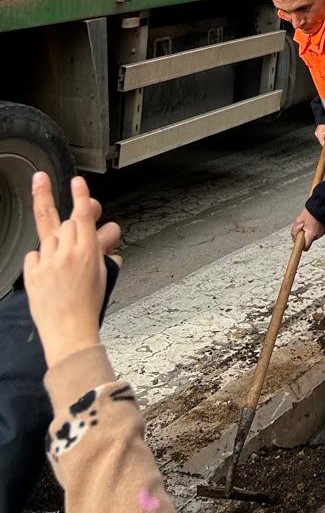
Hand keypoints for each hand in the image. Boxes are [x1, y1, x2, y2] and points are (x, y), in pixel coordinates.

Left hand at [24, 174, 120, 367]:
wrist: (68, 331)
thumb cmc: (89, 306)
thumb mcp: (106, 275)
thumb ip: (105, 254)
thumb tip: (105, 243)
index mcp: (89, 250)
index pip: (82, 214)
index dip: (80, 195)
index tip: (76, 181)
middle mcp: (66, 252)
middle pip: (65, 221)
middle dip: (68, 218)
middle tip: (50, 195)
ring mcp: (47, 261)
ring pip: (50, 235)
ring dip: (57, 242)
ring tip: (62, 257)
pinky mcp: (31, 272)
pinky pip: (34, 254)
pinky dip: (41, 259)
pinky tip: (49, 271)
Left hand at [291, 208, 324, 250]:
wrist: (320, 207)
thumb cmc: (310, 213)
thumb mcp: (298, 221)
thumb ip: (294, 231)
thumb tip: (294, 238)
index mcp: (311, 234)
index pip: (305, 247)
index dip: (300, 247)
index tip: (297, 246)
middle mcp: (317, 235)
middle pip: (307, 241)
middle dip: (303, 237)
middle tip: (301, 228)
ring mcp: (321, 233)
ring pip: (310, 237)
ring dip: (307, 233)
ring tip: (307, 224)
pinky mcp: (322, 230)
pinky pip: (315, 233)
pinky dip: (312, 230)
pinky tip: (311, 224)